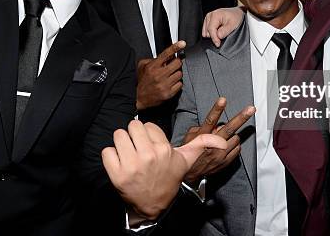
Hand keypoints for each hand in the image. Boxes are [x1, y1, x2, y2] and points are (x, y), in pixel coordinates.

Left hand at [102, 120, 226, 220]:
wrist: (153, 205)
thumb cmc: (168, 178)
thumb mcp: (185, 160)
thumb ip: (202, 144)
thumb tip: (223, 141)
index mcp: (164, 149)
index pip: (147, 125)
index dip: (149, 135)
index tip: (152, 146)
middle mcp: (148, 156)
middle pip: (132, 126)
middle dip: (133, 135)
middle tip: (138, 148)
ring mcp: (131, 165)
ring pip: (118, 135)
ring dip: (121, 144)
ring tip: (129, 155)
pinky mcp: (116, 174)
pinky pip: (106, 151)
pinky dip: (110, 157)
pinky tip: (120, 164)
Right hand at [136, 41, 185, 109]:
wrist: (138, 97)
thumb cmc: (142, 81)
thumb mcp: (143, 66)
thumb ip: (153, 59)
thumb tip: (166, 56)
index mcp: (153, 67)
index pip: (166, 54)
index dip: (175, 47)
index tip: (182, 43)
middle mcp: (159, 75)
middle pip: (177, 63)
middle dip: (176, 63)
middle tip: (173, 65)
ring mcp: (164, 85)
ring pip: (180, 74)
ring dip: (177, 74)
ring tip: (170, 76)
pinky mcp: (168, 93)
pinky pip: (180, 84)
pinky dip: (177, 83)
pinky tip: (170, 84)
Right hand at [182, 97, 254, 184]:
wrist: (190, 174)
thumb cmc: (189, 153)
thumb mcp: (190, 137)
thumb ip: (202, 128)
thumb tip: (216, 125)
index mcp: (203, 137)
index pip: (211, 120)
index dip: (217, 109)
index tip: (223, 100)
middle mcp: (213, 145)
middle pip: (230, 128)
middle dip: (242, 117)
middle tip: (251, 109)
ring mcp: (221, 154)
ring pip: (235, 138)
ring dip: (232, 135)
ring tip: (226, 137)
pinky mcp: (226, 161)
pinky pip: (237, 149)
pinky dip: (234, 145)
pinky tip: (228, 145)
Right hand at [202, 7, 245, 46]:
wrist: (237, 13)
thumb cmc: (236, 17)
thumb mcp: (233, 24)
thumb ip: (225, 31)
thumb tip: (218, 36)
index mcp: (215, 15)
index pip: (211, 29)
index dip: (214, 38)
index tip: (218, 44)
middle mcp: (210, 15)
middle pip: (207, 31)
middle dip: (214, 36)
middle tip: (223, 36)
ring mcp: (208, 18)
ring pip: (206, 31)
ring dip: (213, 35)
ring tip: (221, 32)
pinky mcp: (208, 21)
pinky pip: (206, 30)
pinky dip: (212, 33)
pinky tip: (218, 31)